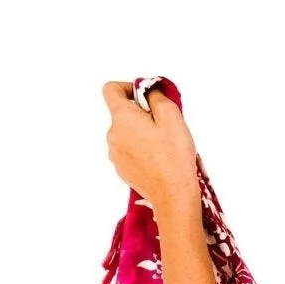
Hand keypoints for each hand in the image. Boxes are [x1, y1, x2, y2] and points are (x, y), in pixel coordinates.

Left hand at [102, 80, 198, 212]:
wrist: (172, 195)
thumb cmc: (174, 157)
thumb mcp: (172, 116)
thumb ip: (156, 96)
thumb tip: (148, 91)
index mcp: (122, 117)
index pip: (111, 89)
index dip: (127, 87)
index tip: (144, 97)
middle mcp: (112, 134)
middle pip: (121, 114)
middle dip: (140, 115)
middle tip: (163, 126)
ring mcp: (115, 154)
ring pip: (126, 134)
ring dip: (140, 134)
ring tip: (162, 146)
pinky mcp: (121, 169)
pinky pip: (128, 152)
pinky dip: (140, 151)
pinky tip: (157, 160)